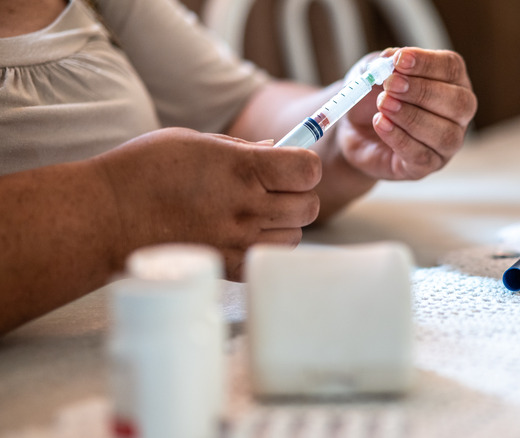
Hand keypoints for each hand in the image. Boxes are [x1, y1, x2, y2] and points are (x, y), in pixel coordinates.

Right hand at [93, 128, 320, 278]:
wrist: (106, 216)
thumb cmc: (145, 170)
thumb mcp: (195, 141)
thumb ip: (243, 149)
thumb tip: (277, 150)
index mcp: (242, 168)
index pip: (308, 171)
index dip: (305, 166)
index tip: (292, 164)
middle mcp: (246, 207)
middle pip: (309, 206)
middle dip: (298, 194)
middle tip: (274, 189)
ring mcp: (238, 240)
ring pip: (294, 236)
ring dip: (284, 224)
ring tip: (255, 213)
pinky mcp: (227, 266)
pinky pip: (267, 258)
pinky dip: (264, 247)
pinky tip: (242, 234)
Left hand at [337, 47, 476, 180]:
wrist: (353, 130)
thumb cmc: (373, 97)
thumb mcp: (374, 71)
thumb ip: (384, 63)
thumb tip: (392, 58)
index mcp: (452, 82)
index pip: (452, 68)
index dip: (427, 63)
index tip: (400, 60)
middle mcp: (457, 115)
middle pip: (458, 103)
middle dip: (422, 92)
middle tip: (391, 85)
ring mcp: (446, 144)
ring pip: (444, 134)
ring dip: (411, 117)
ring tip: (383, 104)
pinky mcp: (426, 166)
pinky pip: (421, 156)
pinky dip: (399, 138)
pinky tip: (381, 123)